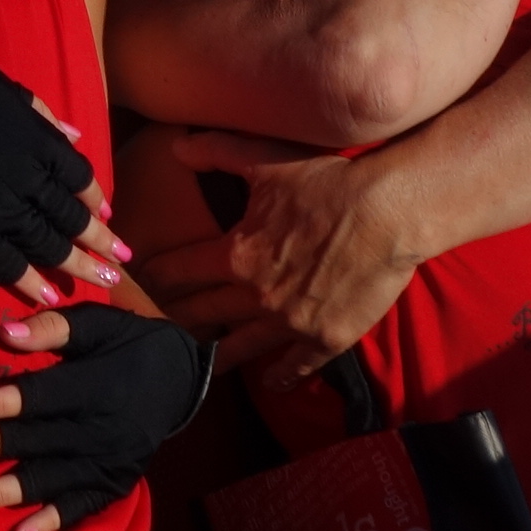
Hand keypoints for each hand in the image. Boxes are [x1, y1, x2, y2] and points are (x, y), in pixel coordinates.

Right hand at [0, 29, 121, 304]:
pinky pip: (5, 262)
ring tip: (98, 282)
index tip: (107, 217)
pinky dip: (29, 281)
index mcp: (39, 142)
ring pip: (46, 244)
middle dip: (98, 243)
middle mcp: (28, 178)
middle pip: (70, 219)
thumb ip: (42, 116)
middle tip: (118, 265)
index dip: (94, 201)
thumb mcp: (5, 88)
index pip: (79, 179)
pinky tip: (47, 295)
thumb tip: (75, 137)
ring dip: (74, 266)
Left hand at [0, 308, 213, 530]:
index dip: (1, 404)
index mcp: (96, 387)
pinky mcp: (115, 485)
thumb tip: (4, 333)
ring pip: (49, 480)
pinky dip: (50, 523)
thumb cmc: (128, 345)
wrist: (184, 381)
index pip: (41, 398)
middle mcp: (102, 430)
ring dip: (3, 492)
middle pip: (34, 441)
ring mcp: (109, 463)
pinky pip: (80, 508)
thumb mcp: (99, 324)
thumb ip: (54, 328)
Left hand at [162, 128, 425, 384]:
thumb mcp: (266, 159)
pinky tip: (269, 383)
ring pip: (240, 349)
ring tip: (196, 365)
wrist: (391, 212)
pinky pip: (294, 367)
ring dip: (216, 357)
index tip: (140, 284)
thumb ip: (217, 151)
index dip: (155, 277)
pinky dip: (279, 377)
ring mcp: (291, 323)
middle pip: (201, 314)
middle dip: (175, 319)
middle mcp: (256, 296)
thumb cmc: (329, 183)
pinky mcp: (326, 339)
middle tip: (156, 328)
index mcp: (235, 254)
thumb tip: (175, 147)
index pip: (178, 272)